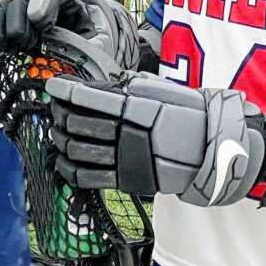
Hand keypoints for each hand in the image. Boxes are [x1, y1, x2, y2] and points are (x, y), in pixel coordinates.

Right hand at [0, 0, 139, 68]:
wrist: (86, 37)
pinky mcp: (6, 18)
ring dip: (1, 31)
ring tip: (13, 48)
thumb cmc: (95, 38)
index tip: (38, 20)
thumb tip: (77, 56)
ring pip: (0, 8)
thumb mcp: (103, 41)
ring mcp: (21, 4)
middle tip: (29, 43)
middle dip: (20, 25)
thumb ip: (95, 46)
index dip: (42, 3)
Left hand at [45, 72, 265, 206]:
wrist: (213, 151)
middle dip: (60, 113)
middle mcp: (129, 135)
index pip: (91, 98)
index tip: (53, 85)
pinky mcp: (127, 180)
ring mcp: (127, 160)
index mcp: (137, 109)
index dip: (66, 91)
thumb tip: (105, 85)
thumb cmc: (189, 115)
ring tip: (57, 129)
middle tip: (56, 106)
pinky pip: (89, 178)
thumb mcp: (164, 92)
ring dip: (60, 138)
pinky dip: (68, 168)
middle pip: (79, 123)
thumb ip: (132, 87)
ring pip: (78, 150)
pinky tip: (62, 158)